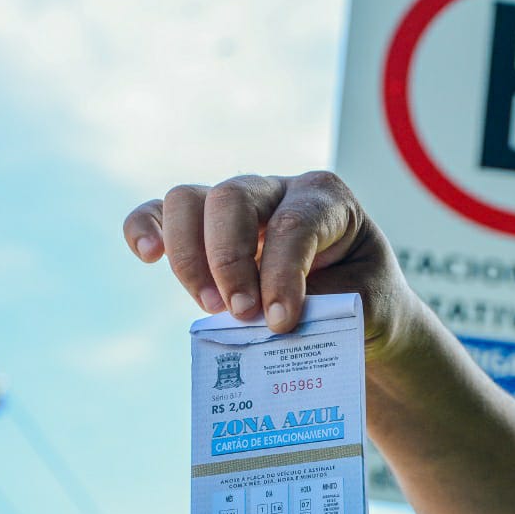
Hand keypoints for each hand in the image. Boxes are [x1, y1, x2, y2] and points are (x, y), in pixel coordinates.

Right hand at [123, 171, 414, 358]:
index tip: (281, 322)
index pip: (295, 223)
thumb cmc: (365, 299)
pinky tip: (146, 256)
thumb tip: (274, 323)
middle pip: (233, 200)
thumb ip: (329, 307)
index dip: (283, 274)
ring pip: (189, 201)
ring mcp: (237, 206)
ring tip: (211, 308)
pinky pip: (160, 212)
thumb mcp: (369, 305)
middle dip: (231, 262)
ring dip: (190, 258)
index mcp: (327, 200)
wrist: (359, 308)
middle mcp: (277, 190)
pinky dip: (145, 227)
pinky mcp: (204, 228)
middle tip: (243, 316)